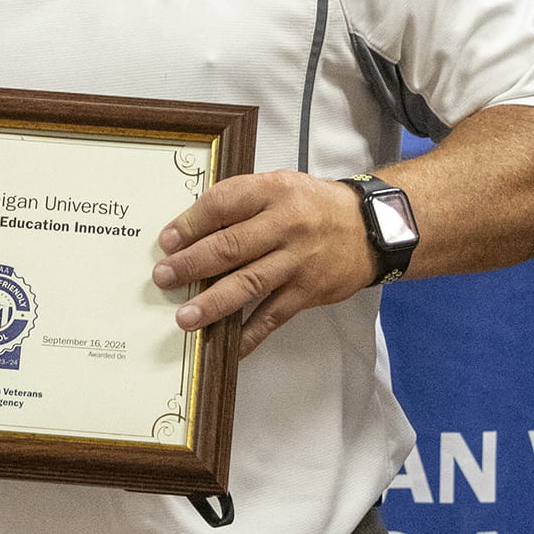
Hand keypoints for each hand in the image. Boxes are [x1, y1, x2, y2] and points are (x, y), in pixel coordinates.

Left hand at [151, 171, 380, 355]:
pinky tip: (228, 346)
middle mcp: (285, 225)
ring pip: (248, 284)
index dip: (190, 223)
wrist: (370, 228)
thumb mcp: (280, 187)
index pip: (223, 204)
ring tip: (185, 317)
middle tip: (164, 278)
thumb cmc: (314, 206)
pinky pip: (272, 316)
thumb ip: (241, 203)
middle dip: (191, 264)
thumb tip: (191, 232)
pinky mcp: (307, 291)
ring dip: (212, 303)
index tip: (166, 241)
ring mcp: (297, 261)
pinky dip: (249, 334)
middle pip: (230, 246)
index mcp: (273, 191)